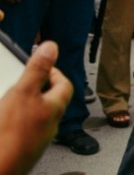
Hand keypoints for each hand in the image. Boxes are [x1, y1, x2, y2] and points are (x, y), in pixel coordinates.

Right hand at [0, 41, 72, 174]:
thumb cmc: (10, 134)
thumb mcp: (23, 93)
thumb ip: (37, 70)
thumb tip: (51, 47)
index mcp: (54, 109)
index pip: (64, 84)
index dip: (54, 72)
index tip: (41, 65)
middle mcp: (50, 125)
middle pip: (49, 100)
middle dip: (36, 88)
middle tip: (22, 81)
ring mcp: (37, 139)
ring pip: (35, 115)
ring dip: (24, 105)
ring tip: (9, 100)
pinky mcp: (23, 149)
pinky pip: (23, 130)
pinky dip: (15, 121)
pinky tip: (4, 120)